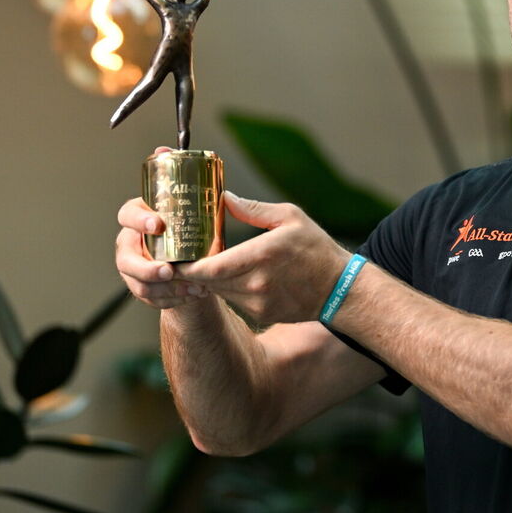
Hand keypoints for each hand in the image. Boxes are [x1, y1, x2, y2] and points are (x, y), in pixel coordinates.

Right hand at [115, 196, 209, 309]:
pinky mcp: (140, 287)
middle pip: (126, 259)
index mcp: (139, 218)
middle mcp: (130, 242)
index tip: (158, 225)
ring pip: (138, 284)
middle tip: (170, 271)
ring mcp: (132, 267)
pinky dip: (173, 299)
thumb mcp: (196, 216)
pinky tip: (192, 295)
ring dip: (166, 289)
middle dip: (147, 269)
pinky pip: (150, 299)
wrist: (192, 260)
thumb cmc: (191, 231)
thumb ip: (209, 209)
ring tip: (193, 288)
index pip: (128, 214)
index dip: (139, 220)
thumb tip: (228, 198)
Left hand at [174, 194, 346, 324]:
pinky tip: (229, 275)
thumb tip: (224, 199)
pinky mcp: (261, 314)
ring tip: (201, 262)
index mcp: (261, 255)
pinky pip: (233, 299)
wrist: (338, 288)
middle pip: (208, 281)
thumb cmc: (316, 248)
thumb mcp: (290, 218)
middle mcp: (256, 282)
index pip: (210, 266)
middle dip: (192, 270)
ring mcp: (257, 302)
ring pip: (219, 291)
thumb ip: (253, 209)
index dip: (187, 266)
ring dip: (208, 279)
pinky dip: (226, 288)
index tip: (173, 257)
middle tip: (179, 256)